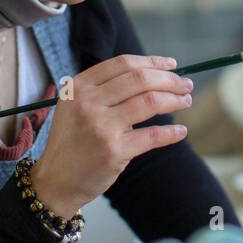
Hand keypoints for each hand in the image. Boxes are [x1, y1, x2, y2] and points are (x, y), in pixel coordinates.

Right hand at [26, 54, 193, 217]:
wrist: (56, 181)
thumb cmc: (72, 141)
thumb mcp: (75, 106)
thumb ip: (103, 90)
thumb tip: (153, 76)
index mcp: (79, 87)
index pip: (123, 64)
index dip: (152, 62)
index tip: (172, 65)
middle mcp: (87, 103)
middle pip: (140, 79)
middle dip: (169, 80)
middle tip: (185, 84)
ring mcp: (100, 127)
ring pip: (149, 102)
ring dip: (175, 100)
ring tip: (186, 101)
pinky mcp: (113, 152)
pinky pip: (152, 136)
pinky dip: (171, 133)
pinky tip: (181, 132)